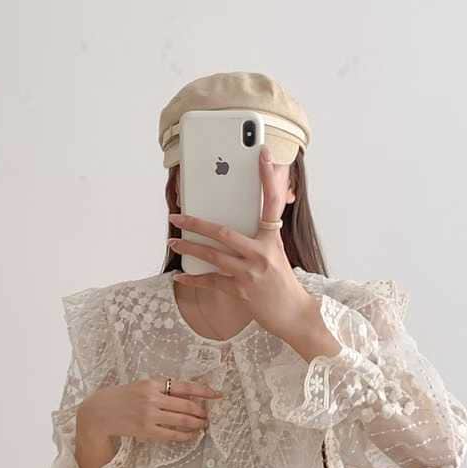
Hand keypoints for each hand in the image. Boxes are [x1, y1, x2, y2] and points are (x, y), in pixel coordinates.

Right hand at [78, 377, 223, 443]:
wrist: (99, 412)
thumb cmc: (122, 397)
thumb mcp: (141, 386)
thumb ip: (161, 389)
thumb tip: (187, 396)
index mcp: (152, 383)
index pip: (184, 386)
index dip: (203, 391)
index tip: (217, 394)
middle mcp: (152, 397)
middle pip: (187, 404)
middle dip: (201, 411)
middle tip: (208, 415)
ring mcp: (149, 415)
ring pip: (182, 420)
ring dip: (196, 423)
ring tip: (202, 425)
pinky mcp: (146, 430)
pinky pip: (172, 434)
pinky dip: (185, 435)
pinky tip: (191, 435)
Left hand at [166, 145, 318, 340]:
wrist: (293, 313)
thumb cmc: (282, 282)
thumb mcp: (278, 253)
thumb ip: (261, 237)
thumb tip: (239, 222)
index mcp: (273, 239)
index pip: (272, 202)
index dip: (269, 177)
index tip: (263, 154)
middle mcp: (262, 253)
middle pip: (223, 231)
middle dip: (196, 223)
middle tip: (177, 215)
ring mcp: (250, 273)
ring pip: (212, 255)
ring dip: (189, 248)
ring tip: (173, 241)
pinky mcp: (241, 291)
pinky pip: (211, 281)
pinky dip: (194, 278)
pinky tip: (180, 274)